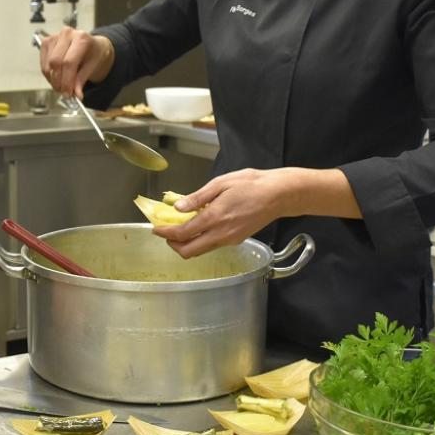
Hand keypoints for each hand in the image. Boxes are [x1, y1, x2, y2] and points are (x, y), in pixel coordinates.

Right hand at [38, 27, 113, 97]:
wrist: (91, 45)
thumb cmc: (93, 54)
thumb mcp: (92, 67)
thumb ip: (81, 80)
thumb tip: (75, 94)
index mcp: (81, 38)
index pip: (69, 62)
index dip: (66, 81)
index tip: (68, 93)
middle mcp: (67, 34)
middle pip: (55, 62)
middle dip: (58, 82)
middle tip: (64, 93)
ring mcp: (54, 37)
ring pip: (47, 65)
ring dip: (52, 80)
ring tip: (61, 87)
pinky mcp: (46, 42)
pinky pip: (43, 63)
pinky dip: (48, 75)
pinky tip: (56, 78)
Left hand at [153, 168, 300, 257]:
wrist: (279, 195)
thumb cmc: (252, 185)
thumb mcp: (220, 183)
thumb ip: (197, 197)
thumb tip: (178, 207)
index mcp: (214, 218)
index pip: (182, 233)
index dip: (165, 233)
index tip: (155, 228)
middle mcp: (221, 234)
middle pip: (188, 251)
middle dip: (172, 244)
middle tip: (165, 232)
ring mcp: (229, 240)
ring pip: (200, 250)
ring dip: (186, 243)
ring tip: (180, 227)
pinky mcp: (236, 240)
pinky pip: (212, 245)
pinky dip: (200, 239)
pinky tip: (199, 225)